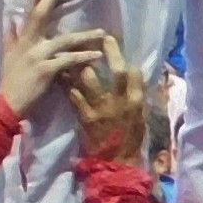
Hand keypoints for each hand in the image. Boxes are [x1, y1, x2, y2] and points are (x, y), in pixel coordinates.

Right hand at [0, 0, 86, 114]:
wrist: (7, 104)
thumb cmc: (11, 81)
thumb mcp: (8, 56)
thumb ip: (10, 38)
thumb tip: (10, 21)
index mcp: (22, 39)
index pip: (28, 11)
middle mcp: (28, 42)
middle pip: (41, 14)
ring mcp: (37, 55)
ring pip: (64, 40)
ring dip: (84, 36)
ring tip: (101, 33)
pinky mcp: (46, 69)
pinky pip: (68, 60)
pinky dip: (83, 57)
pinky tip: (97, 55)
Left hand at [63, 35, 151, 165]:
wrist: (115, 165)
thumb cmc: (130, 140)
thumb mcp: (140, 117)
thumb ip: (135, 95)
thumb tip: (133, 73)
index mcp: (136, 102)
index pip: (133, 73)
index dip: (123, 57)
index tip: (113, 43)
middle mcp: (120, 102)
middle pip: (116, 71)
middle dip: (109, 52)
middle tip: (100, 37)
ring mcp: (102, 109)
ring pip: (91, 79)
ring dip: (81, 64)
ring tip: (75, 52)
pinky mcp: (85, 118)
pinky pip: (74, 95)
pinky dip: (67, 84)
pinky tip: (62, 75)